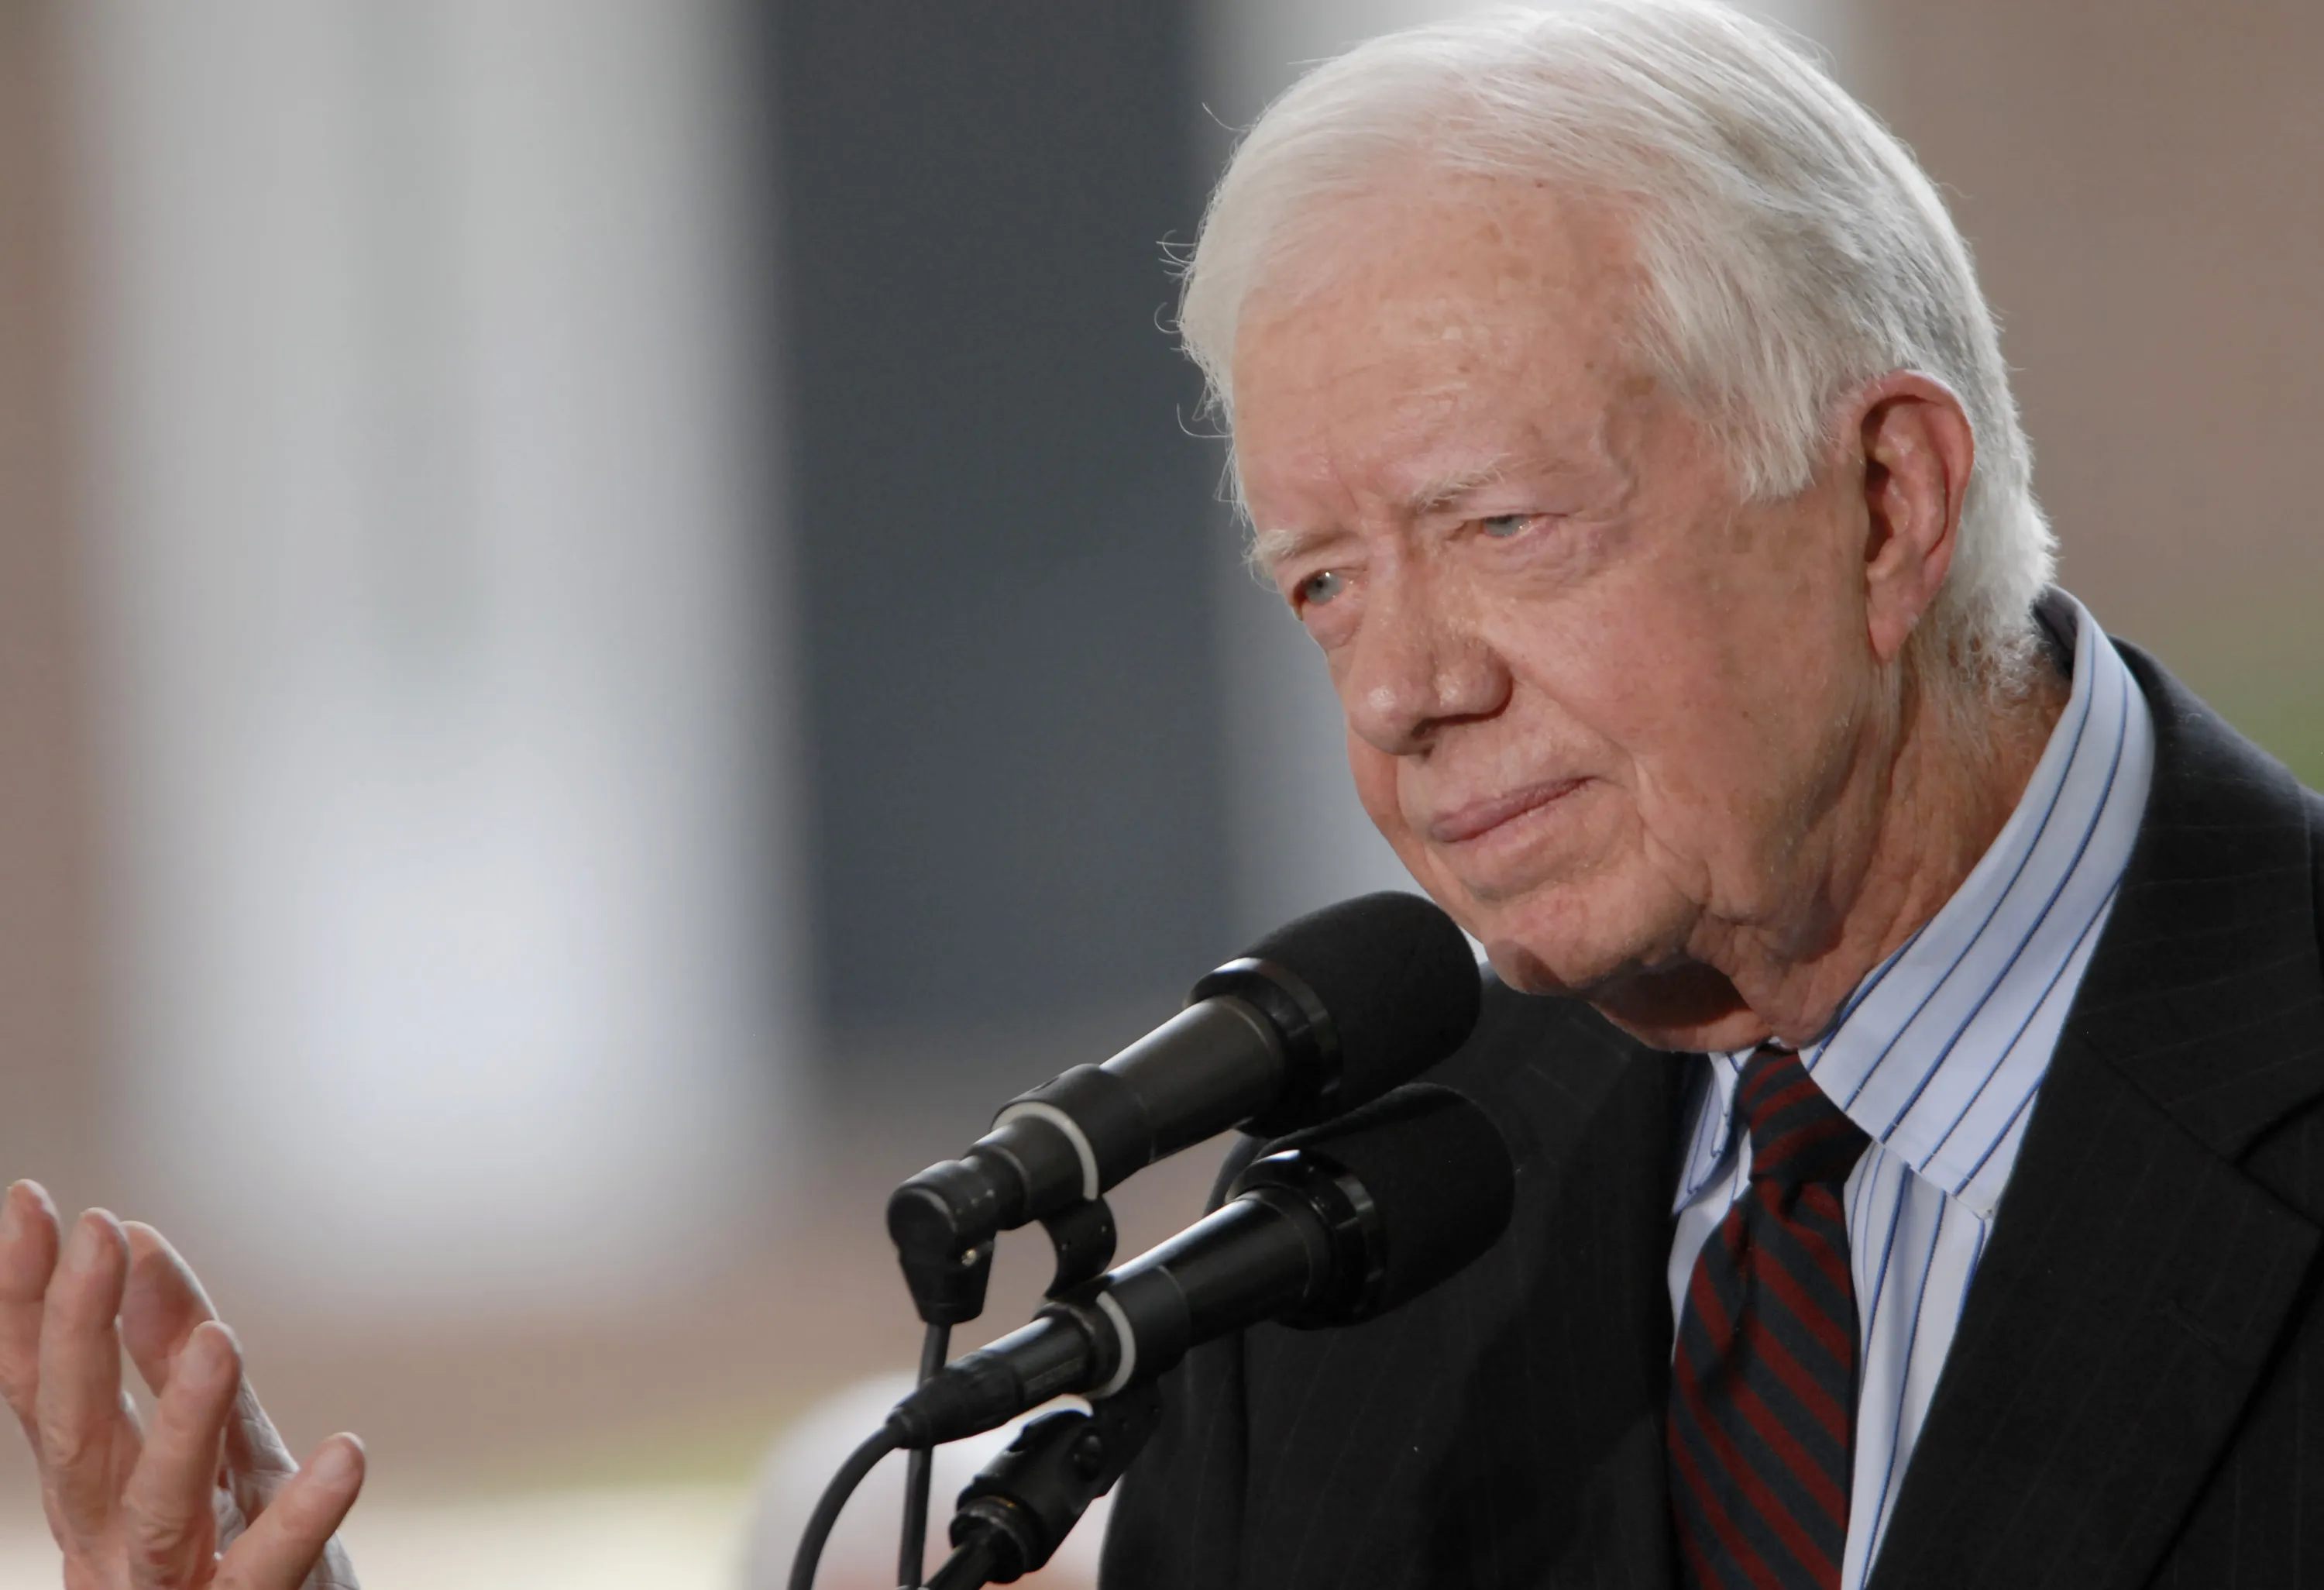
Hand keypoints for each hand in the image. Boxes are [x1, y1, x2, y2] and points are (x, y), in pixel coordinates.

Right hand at [0, 1181, 363, 1588]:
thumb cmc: (238, 1558)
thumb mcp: (217, 1443)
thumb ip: (175, 1357)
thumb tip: (139, 1235)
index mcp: (100, 1491)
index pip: (47, 1386)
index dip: (27, 1301)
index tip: (30, 1200)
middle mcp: (112, 1541)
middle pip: (80, 1436)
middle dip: (80, 1335)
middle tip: (99, 1231)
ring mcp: (170, 1588)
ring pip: (160, 1510)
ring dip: (185, 1425)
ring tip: (220, 1341)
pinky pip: (266, 1574)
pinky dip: (303, 1519)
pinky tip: (347, 1454)